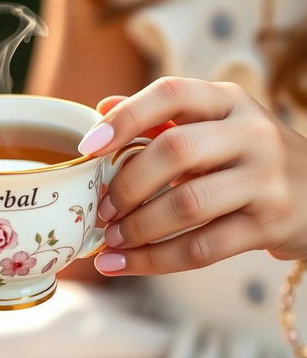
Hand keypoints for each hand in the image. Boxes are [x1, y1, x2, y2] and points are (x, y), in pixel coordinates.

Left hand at [79, 77, 306, 275]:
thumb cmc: (244, 154)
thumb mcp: (212, 123)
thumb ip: (159, 116)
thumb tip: (102, 108)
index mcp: (227, 101)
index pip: (171, 94)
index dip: (125, 117)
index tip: (88, 146)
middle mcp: (251, 133)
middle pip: (174, 151)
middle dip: (126, 183)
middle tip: (100, 208)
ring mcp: (265, 179)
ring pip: (187, 204)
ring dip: (137, 227)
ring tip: (109, 239)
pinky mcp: (271, 224)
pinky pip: (203, 247)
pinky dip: (156, 260)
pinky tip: (124, 264)